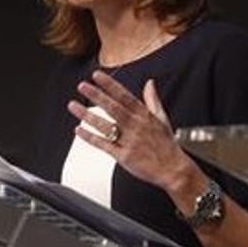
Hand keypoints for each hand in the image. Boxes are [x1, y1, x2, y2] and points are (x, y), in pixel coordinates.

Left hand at [67, 71, 195, 191]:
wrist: (174, 170)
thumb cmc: (167, 145)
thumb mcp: (162, 118)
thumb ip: (153, 100)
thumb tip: (150, 83)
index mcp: (144, 116)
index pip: (124, 96)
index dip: (110, 85)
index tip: (97, 76)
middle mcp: (135, 126)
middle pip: (113, 108)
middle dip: (97, 96)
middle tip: (82, 86)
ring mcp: (129, 141)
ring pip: (105, 126)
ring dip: (87, 115)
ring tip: (73, 106)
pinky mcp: (123, 156)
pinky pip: (104, 145)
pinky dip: (90, 137)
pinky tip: (79, 130)